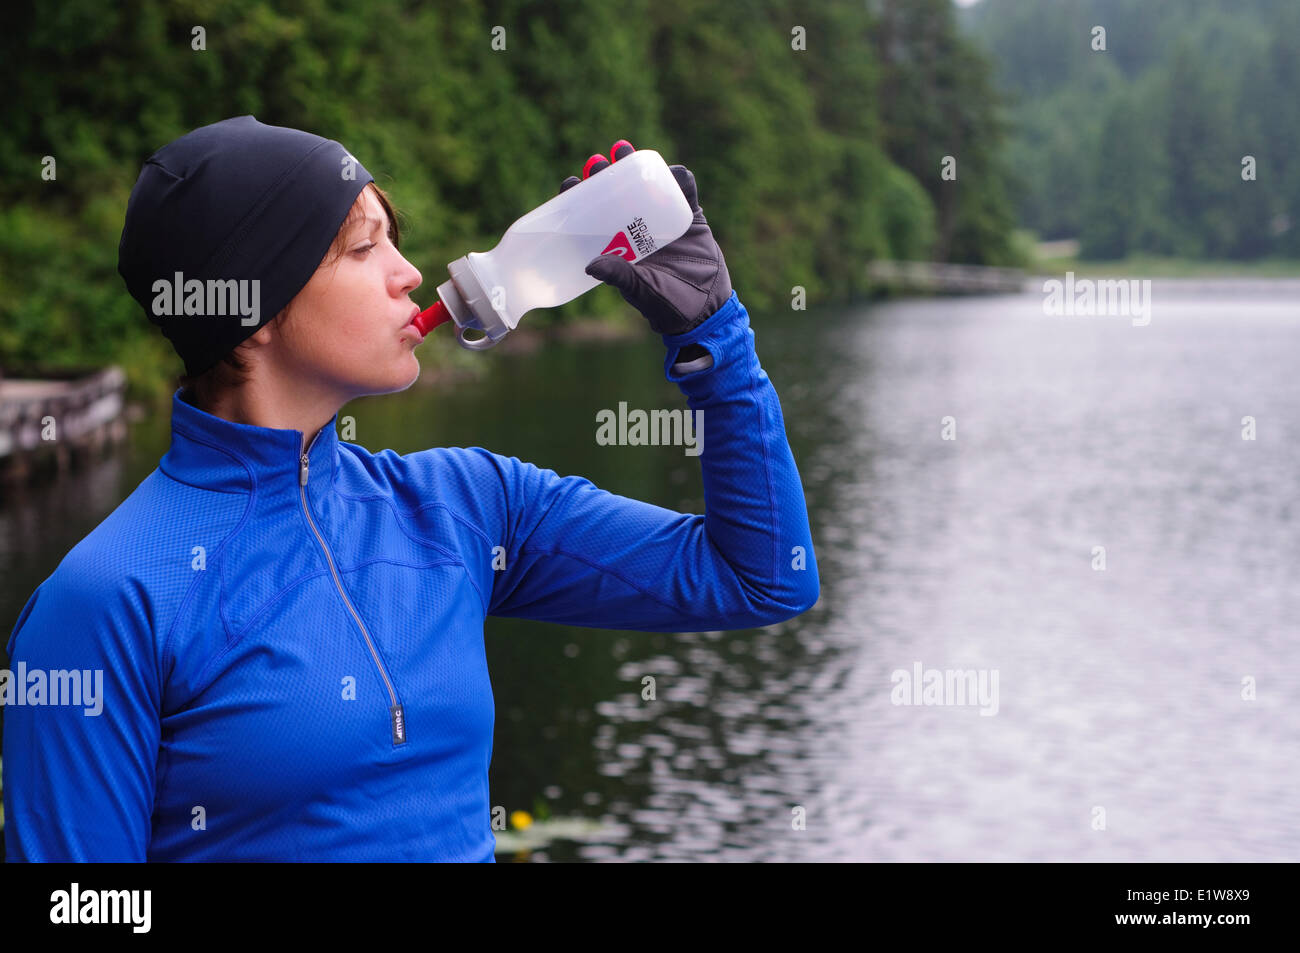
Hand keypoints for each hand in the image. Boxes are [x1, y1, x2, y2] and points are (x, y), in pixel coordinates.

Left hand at [560, 140, 732, 336]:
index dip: (580, 197)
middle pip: (617, 193)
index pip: (592, 215)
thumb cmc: (667, 306)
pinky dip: (682, 181)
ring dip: (638, 167)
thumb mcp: (640, 291)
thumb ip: (621, 277)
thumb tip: (590, 266)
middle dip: (607, 174)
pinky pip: (686, 194)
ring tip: (625, 150)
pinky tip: (675, 172)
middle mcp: (637, 228)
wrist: (707, 310)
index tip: (571, 182)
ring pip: (648, 186)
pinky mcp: (691, 219)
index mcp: (618, 245)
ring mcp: (664, 221)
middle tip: (597, 161)